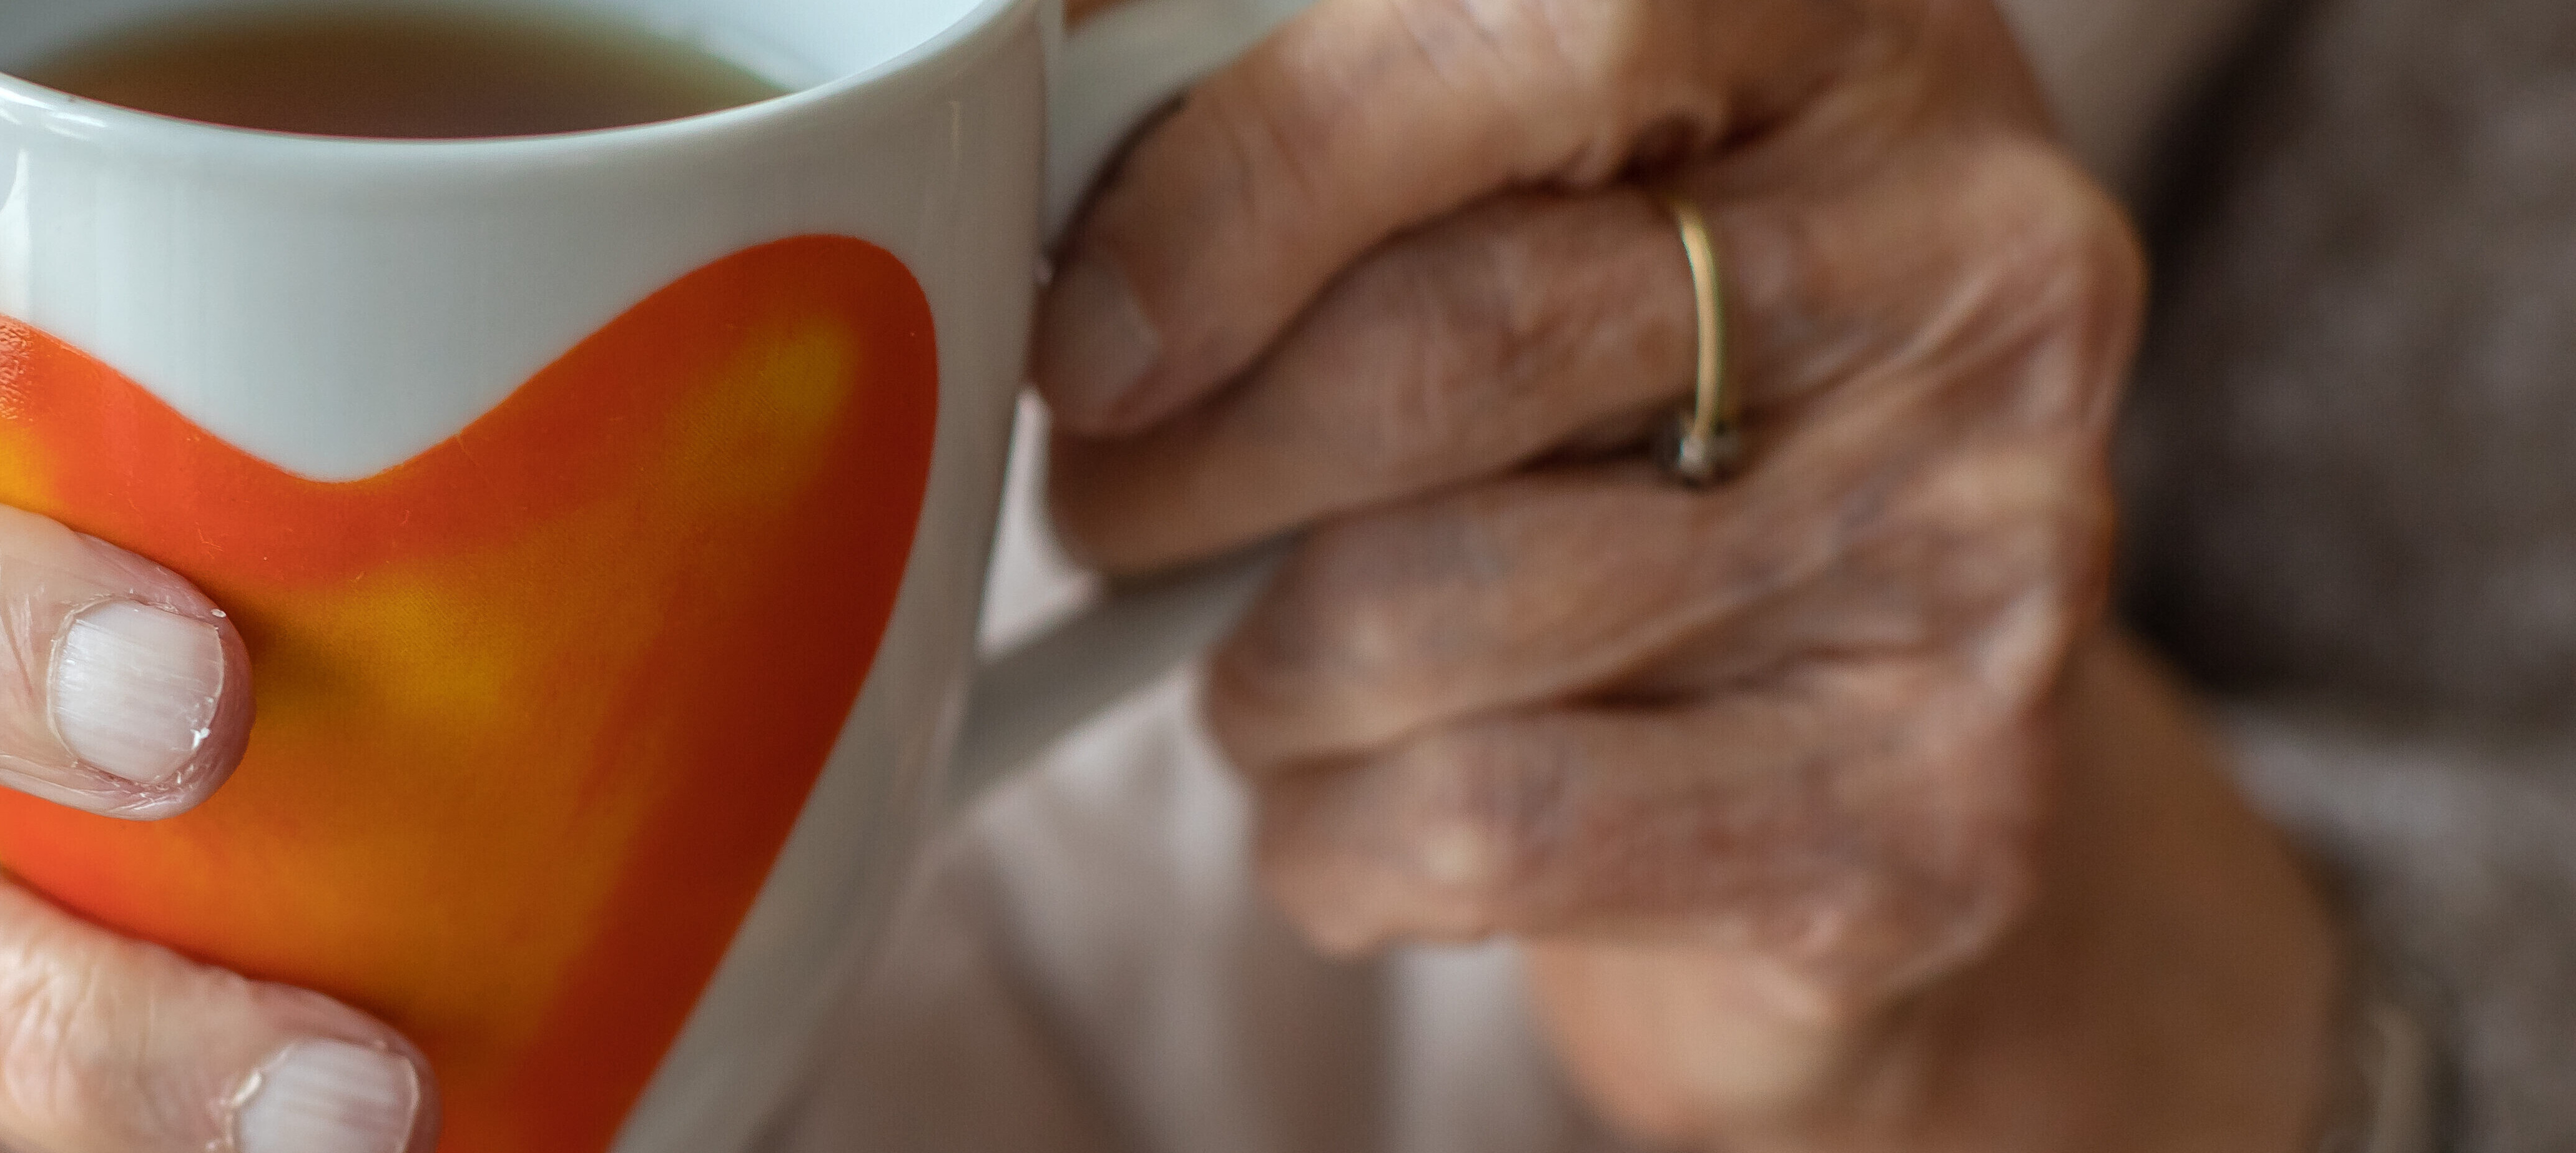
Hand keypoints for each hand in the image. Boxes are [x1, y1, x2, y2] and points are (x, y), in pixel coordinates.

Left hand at [1037, 0, 2335, 1146]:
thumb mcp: (1490, 203)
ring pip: (1416, 611)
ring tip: (1280, 657)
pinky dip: (1333, 835)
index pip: (1531, 25)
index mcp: (1847, 34)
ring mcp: (1981, 543)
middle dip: (1180, 466)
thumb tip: (1048, 144)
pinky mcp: (1926, 816)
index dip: (1256, 174)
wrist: (1857, 756)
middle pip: (1434, 349)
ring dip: (1254, 673)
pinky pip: (1481, 822)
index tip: (1090, 324)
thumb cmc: (1608, 422)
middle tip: (1114, 506)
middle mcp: (1973, 261)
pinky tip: (1362, 802)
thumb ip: (1295, 115)